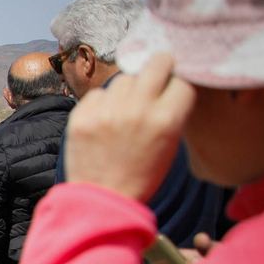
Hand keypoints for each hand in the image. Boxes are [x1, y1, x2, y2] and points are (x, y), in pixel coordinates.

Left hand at [63, 53, 194, 202]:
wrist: (102, 199)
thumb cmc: (141, 174)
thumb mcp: (169, 145)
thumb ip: (171, 111)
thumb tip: (170, 79)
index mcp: (166, 120)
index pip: (182, 80)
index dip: (178, 83)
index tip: (173, 86)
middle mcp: (137, 110)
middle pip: (156, 63)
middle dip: (160, 66)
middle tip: (157, 72)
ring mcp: (106, 111)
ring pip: (124, 78)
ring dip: (128, 88)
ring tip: (126, 108)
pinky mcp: (81, 116)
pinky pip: (98, 93)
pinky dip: (103, 102)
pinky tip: (105, 119)